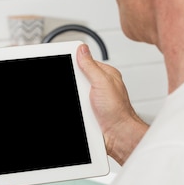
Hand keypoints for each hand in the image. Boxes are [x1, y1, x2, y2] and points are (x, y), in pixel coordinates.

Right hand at [77, 44, 148, 164]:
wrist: (118, 135)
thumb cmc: (118, 111)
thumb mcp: (103, 82)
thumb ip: (91, 66)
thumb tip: (82, 49)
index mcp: (105, 74)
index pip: (84, 62)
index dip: (73, 63)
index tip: (65, 65)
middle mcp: (99, 86)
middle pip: (76, 78)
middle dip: (73, 85)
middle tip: (80, 93)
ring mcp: (93, 99)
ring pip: (74, 94)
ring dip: (75, 100)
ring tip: (84, 107)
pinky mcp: (89, 111)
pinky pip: (76, 107)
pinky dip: (76, 110)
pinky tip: (82, 113)